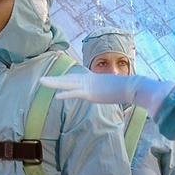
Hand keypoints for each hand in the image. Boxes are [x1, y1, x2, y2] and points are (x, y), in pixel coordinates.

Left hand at [39, 73, 174, 114]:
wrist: (132, 87)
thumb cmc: (126, 88)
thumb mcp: (114, 88)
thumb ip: (109, 89)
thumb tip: (114, 91)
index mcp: (93, 79)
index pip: (75, 78)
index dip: (65, 79)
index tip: (56, 79)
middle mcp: (89, 80)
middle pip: (68, 79)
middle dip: (54, 79)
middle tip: (41, 79)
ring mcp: (89, 86)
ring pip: (67, 83)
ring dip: (54, 83)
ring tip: (41, 81)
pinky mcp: (91, 93)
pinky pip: (75, 94)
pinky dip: (65, 94)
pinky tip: (55, 96)